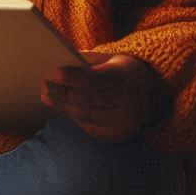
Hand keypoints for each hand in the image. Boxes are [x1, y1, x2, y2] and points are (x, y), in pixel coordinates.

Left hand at [39, 52, 160, 141]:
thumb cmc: (121, 72)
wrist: (152, 95)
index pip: (95, 79)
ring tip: (46, 95)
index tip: (54, 73)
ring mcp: (125, 121)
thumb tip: (58, 60)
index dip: (74, 77)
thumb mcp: (111, 59)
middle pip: (87, 99)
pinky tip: (60, 105)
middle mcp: (129, 101)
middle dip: (62, 92)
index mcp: (127, 76)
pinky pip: (89, 126)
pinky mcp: (118, 134)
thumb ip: (88, 60)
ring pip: (85, 114)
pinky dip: (72, 115)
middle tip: (43, 85)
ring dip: (62, 105)